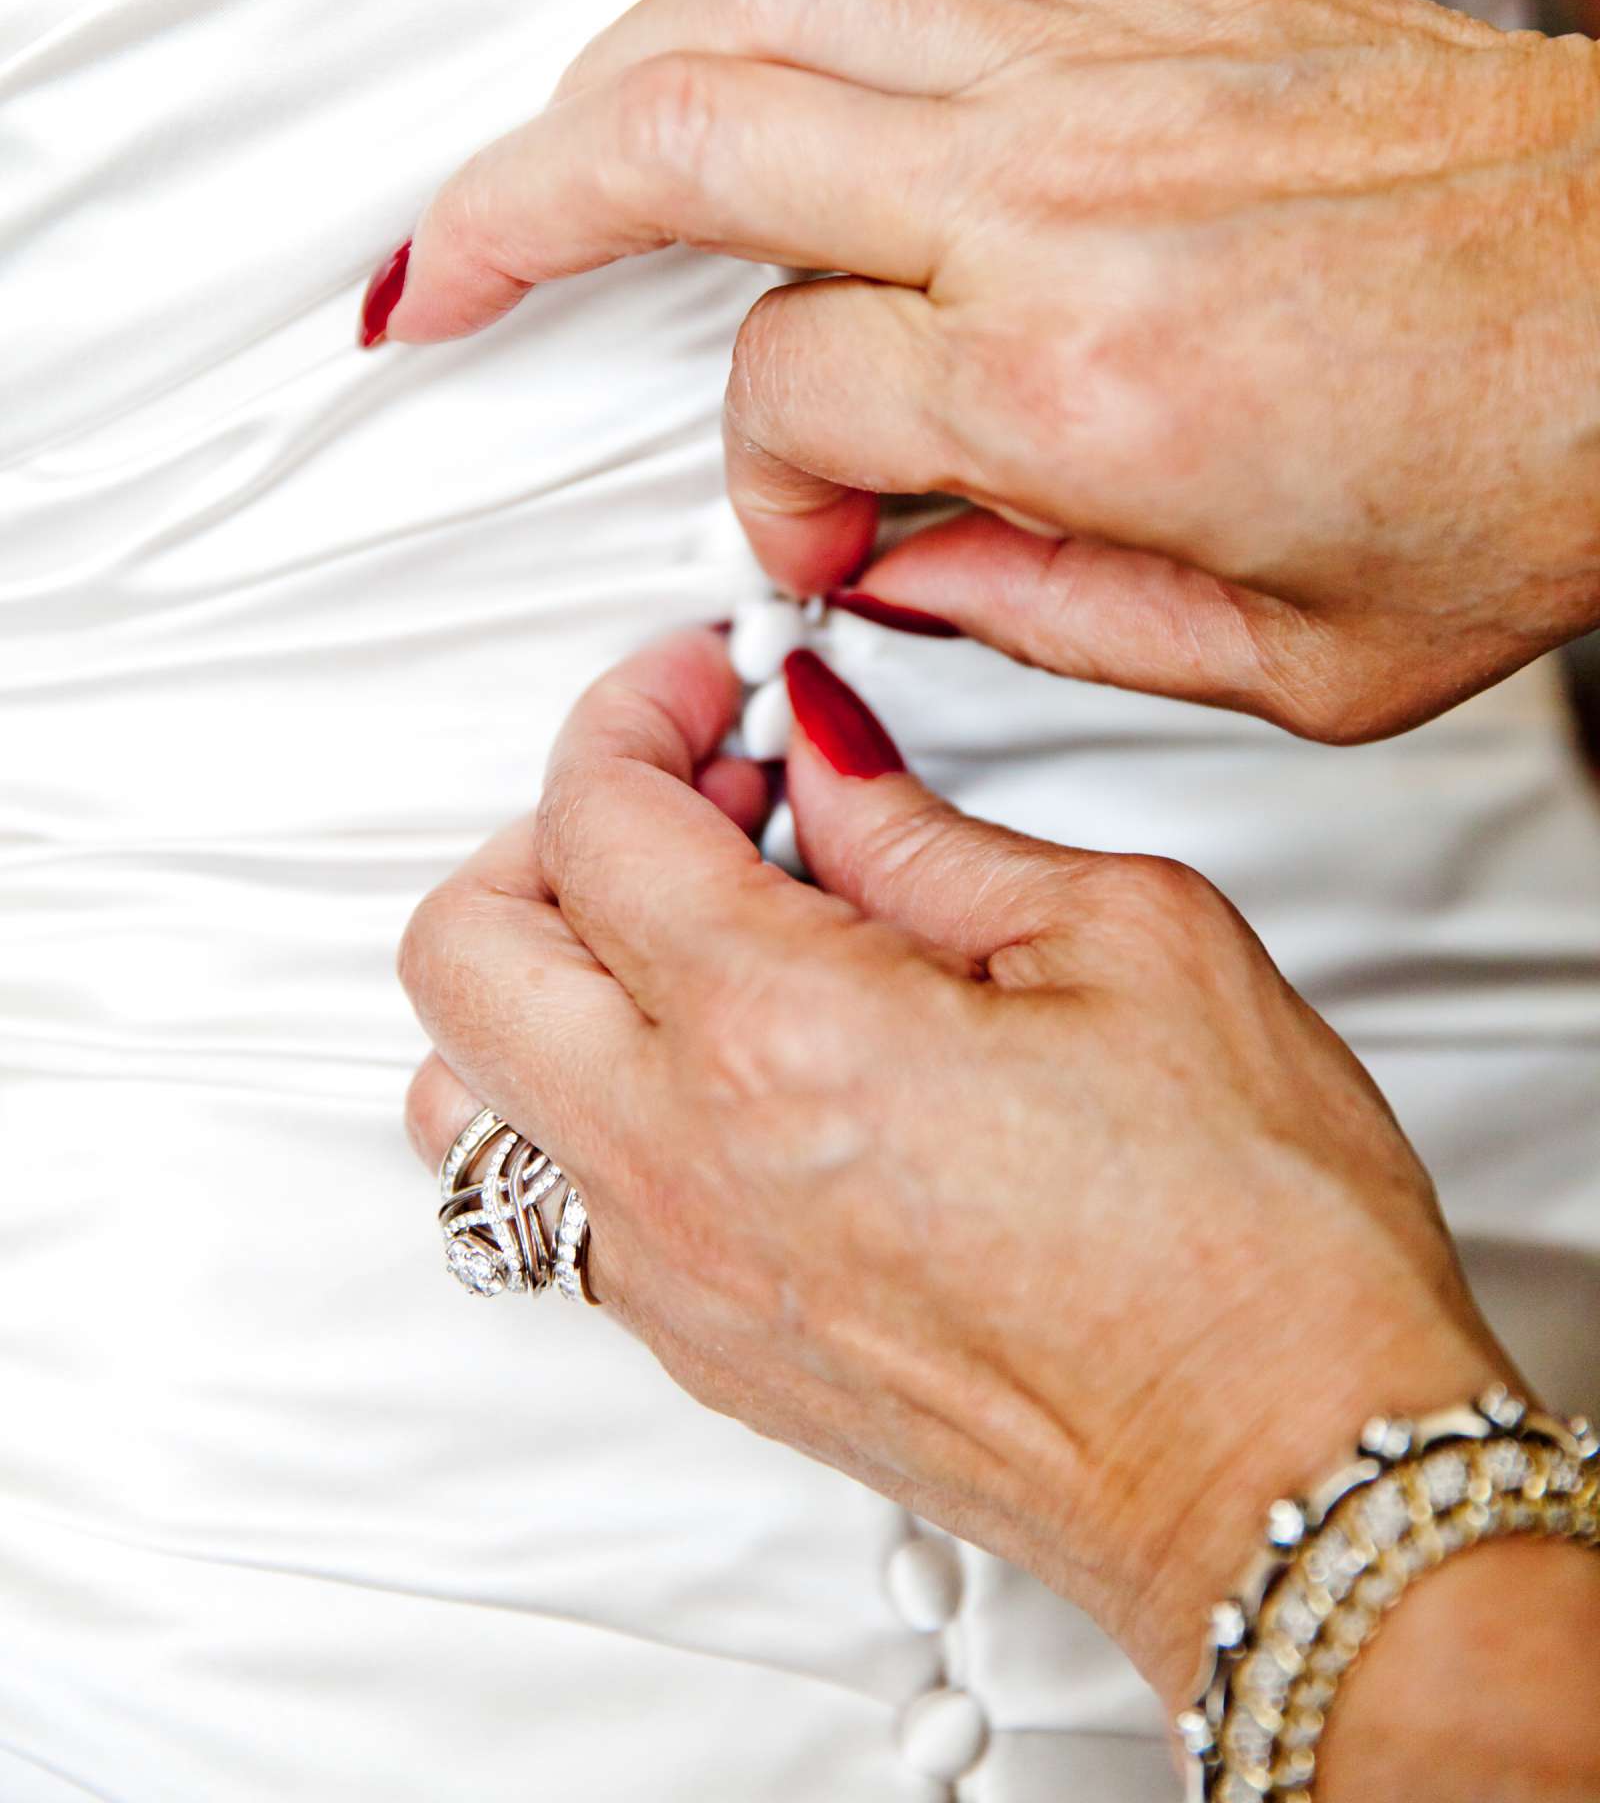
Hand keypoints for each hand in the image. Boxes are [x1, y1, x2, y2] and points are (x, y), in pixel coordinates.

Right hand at [374, 0, 1599, 741]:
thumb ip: (1046, 621)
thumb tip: (900, 574)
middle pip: (682, 148)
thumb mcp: (1291, 667)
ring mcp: (1108, 60)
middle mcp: (1062, 197)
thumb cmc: (1535, 478)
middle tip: (435, 282)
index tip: (824, 547)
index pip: (791, 409)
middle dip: (508, 219)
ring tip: (545, 150)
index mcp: (1083, 392)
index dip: (767, 499)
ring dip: (611, 69)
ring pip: (768, 1)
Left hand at [399, 627, 1508, 1709]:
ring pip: (470, 1095)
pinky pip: (557, 1200)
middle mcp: (684, 1171)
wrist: (1278, 1479)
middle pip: (462, 951)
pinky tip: (733, 1057)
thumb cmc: (1247, 1243)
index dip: (636, 708)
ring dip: (547, 973)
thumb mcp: (1126, 939)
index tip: (705, 682)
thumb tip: (825, 759)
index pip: (591, 818)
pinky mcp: (710, 1356)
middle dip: (550, 830)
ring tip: (695, 926)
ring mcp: (679, 1281)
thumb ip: (926, 835)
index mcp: (779, 1039)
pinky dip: (594, 1091)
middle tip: (694, 792)